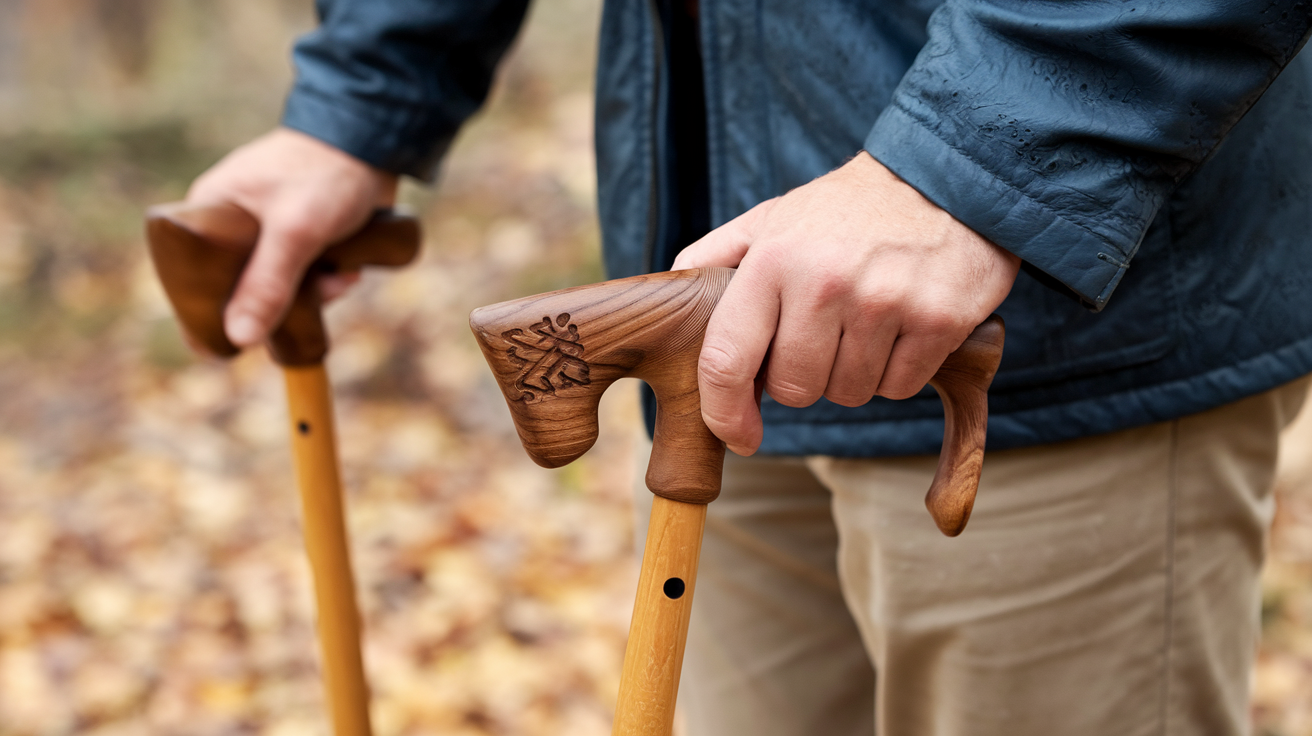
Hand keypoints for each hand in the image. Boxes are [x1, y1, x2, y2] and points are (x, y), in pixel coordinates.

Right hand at [186, 127, 398, 347]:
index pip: (191, 275)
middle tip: (311, 297)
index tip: (232, 343)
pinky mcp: (302, 236)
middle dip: (280, 302)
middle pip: (242, 287)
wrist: (375, 142)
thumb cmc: (325, 173)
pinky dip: (328, 279)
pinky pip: (306, 275)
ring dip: (314, 292)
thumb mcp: (294, 231)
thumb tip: (239, 337)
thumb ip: (266, 283)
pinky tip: (349, 269)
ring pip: (281, 286)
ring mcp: (269, 231)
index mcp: (210, 212)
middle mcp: (233, 223)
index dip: (211, 310)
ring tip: (339, 275)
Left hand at [672, 152, 1019, 455]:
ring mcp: (884, 303)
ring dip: (854, 374)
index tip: (739, 435)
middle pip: (795, 389)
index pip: (727, 360)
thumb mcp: (773, 218)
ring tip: (866, 322)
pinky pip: (898, 388)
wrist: (945, 179)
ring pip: (848, 393)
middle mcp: (825, 282)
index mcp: (773, 259)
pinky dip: (897, 371)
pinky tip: (902, 327)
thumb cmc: (847, 210)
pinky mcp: (938, 320)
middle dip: (804, 377)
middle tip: (824, 335)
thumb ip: (717, 256)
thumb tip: (674, 294)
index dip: (725, 412)